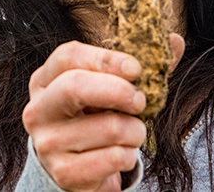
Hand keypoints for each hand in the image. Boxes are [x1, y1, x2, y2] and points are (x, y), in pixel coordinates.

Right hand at [23, 35, 184, 191]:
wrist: (80, 170)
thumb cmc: (97, 118)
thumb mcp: (111, 90)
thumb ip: (140, 66)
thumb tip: (175, 41)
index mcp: (45, 80)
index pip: (68, 56)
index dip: (106, 58)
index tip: (136, 69)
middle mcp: (38, 109)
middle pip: (75, 86)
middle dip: (118, 91)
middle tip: (141, 101)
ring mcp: (47, 143)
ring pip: (107, 127)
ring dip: (135, 131)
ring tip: (133, 134)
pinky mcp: (63, 173)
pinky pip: (112, 158)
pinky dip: (129, 156)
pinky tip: (122, 155)